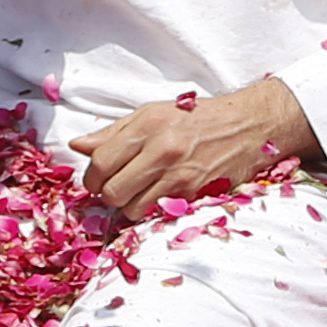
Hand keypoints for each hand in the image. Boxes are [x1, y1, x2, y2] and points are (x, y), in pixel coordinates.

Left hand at [70, 78, 318, 220]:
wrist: (247, 126)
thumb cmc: (197, 118)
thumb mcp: (153, 113)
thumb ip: (114, 132)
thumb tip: (78, 146)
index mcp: (147, 125)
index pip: (100, 162)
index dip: (92, 176)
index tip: (98, 178)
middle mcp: (162, 149)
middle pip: (112, 191)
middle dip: (108, 194)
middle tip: (117, 187)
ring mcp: (179, 175)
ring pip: (132, 209)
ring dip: (130, 206)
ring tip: (140, 192)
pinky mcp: (195, 194)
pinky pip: (157, 214)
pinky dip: (152, 210)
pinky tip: (159, 196)